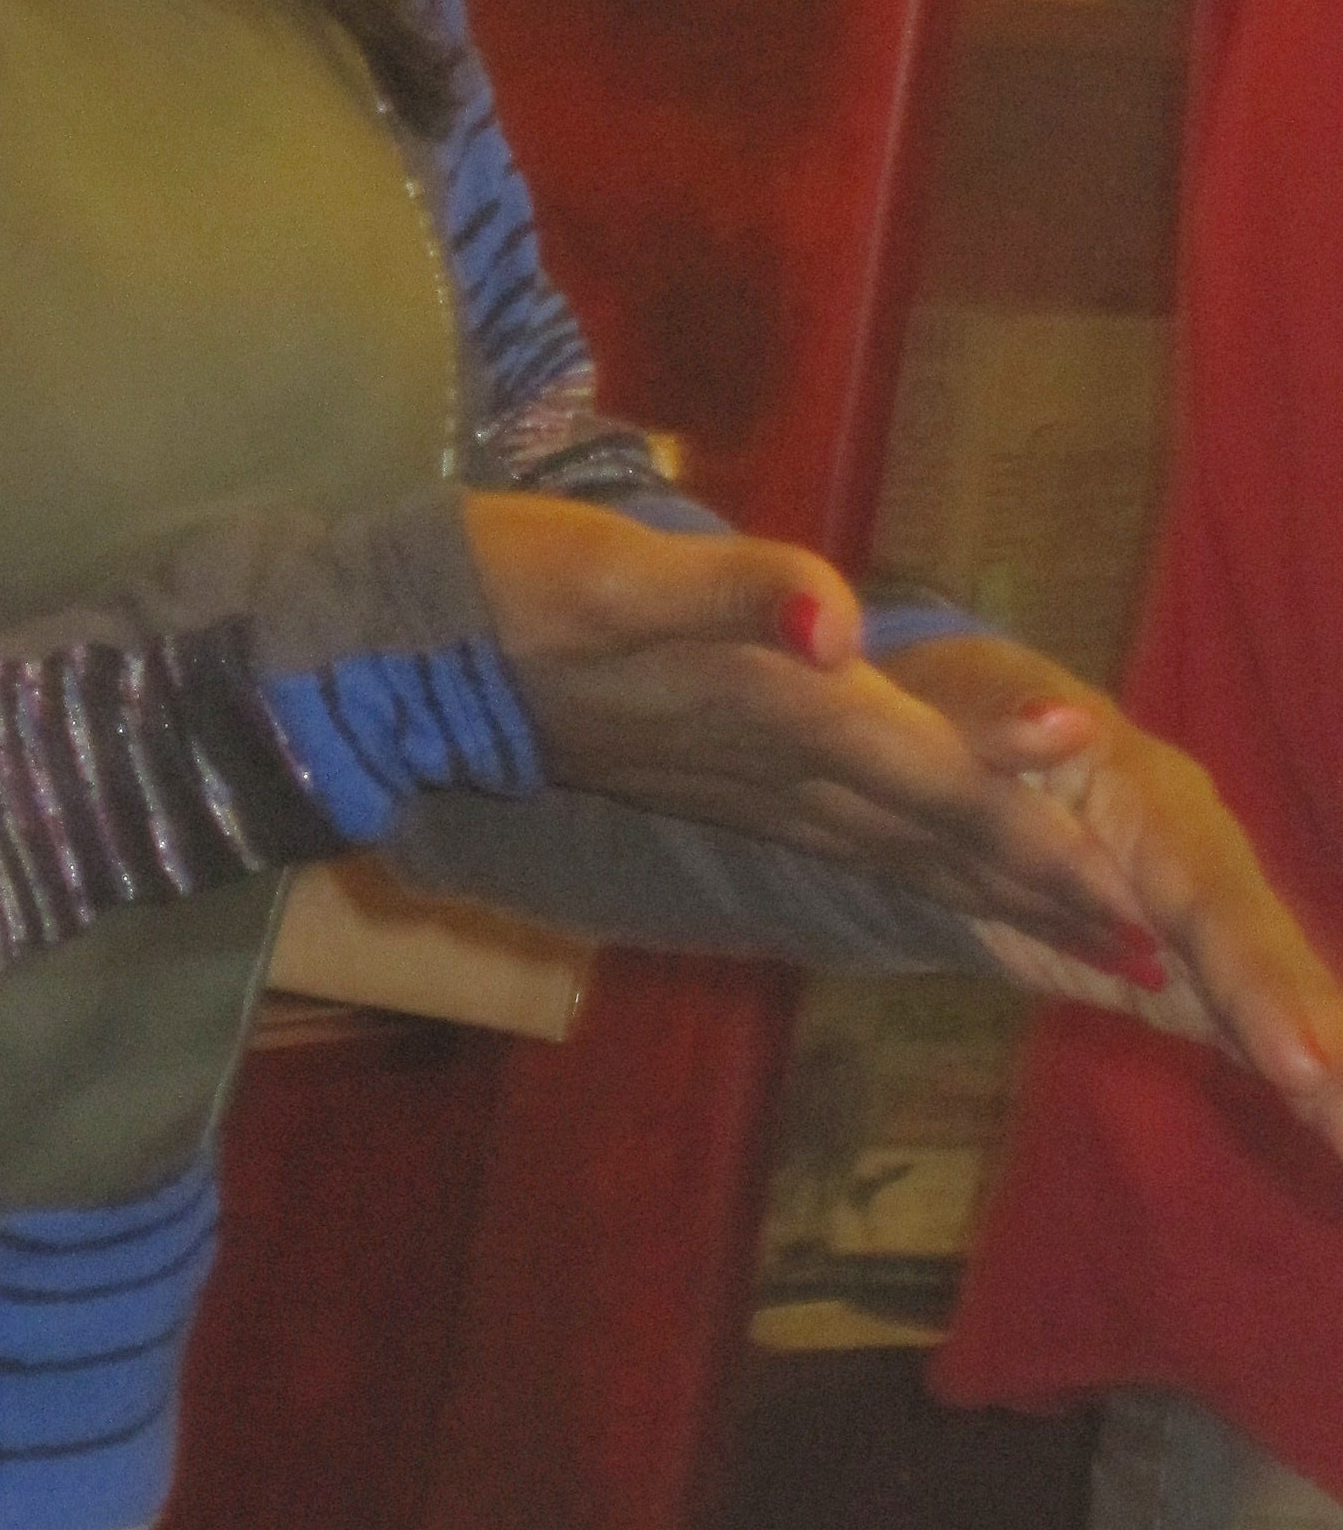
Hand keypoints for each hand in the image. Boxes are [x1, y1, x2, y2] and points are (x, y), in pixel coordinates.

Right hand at [457, 496, 1168, 967]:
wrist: (383, 657)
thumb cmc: (497, 591)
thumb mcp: (610, 570)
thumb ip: (730, 591)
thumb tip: (837, 621)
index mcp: (764, 711)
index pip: (928, 781)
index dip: (1031, 833)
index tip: (1131, 906)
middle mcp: (761, 764)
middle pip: (925, 838)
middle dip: (1036, 892)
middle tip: (1146, 959)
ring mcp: (727, 781)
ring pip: (885, 850)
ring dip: (981, 892)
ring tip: (1067, 934)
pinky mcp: (699, 774)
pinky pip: (834, 839)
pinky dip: (904, 868)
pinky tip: (925, 878)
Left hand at [886, 635, 1342, 1159]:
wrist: (958, 754)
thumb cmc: (958, 717)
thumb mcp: (963, 703)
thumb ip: (997, 719)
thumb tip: (1062, 721)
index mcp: (1156, 799)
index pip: (1214, 896)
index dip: (1260, 981)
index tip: (1306, 1066)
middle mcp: (1203, 866)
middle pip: (1273, 964)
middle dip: (1327, 1042)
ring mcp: (1201, 927)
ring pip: (1282, 1008)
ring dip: (1334, 1080)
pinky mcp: (1181, 977)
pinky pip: (1247, 1037)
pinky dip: (1309, 1091)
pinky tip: (1336, 1133)